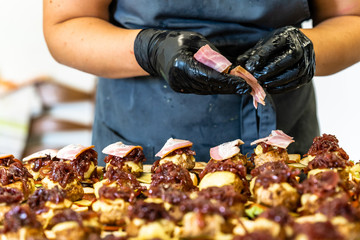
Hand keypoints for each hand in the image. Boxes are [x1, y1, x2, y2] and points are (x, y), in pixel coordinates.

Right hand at [134, 29, 250, 94]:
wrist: (155, 51)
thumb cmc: (175, 42)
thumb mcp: (196, 41)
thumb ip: (211, 55)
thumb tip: (229, 68)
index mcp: (181, 65)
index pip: (209, 77)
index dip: (227, 82)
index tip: (242, 83)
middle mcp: (179, 79)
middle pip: (209, 87)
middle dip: (229, 88)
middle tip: (246, 87)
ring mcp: (179, 86)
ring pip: (206, 90)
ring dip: (224, 89)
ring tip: (239, 87)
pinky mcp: (180, 89)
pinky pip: (201, 90)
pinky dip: (214, 88)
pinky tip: (226, 86)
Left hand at [236, 26, 314, 93]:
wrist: (302, 47)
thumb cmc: (278, 46)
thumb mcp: (265, 44)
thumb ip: (252, 54)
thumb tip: (238, 65)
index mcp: (288, 34)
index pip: (275, 44)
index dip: (261, 56)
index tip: (249, 67)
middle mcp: (302, 44)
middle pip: (291, 57)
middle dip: (272, 69)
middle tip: (256, 78)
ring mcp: (309, 59)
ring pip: (296, 71)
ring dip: (277, 80)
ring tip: (263, 84)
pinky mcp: (310, 73)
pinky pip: (298, 82)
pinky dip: (283, 87)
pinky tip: (271, 89)